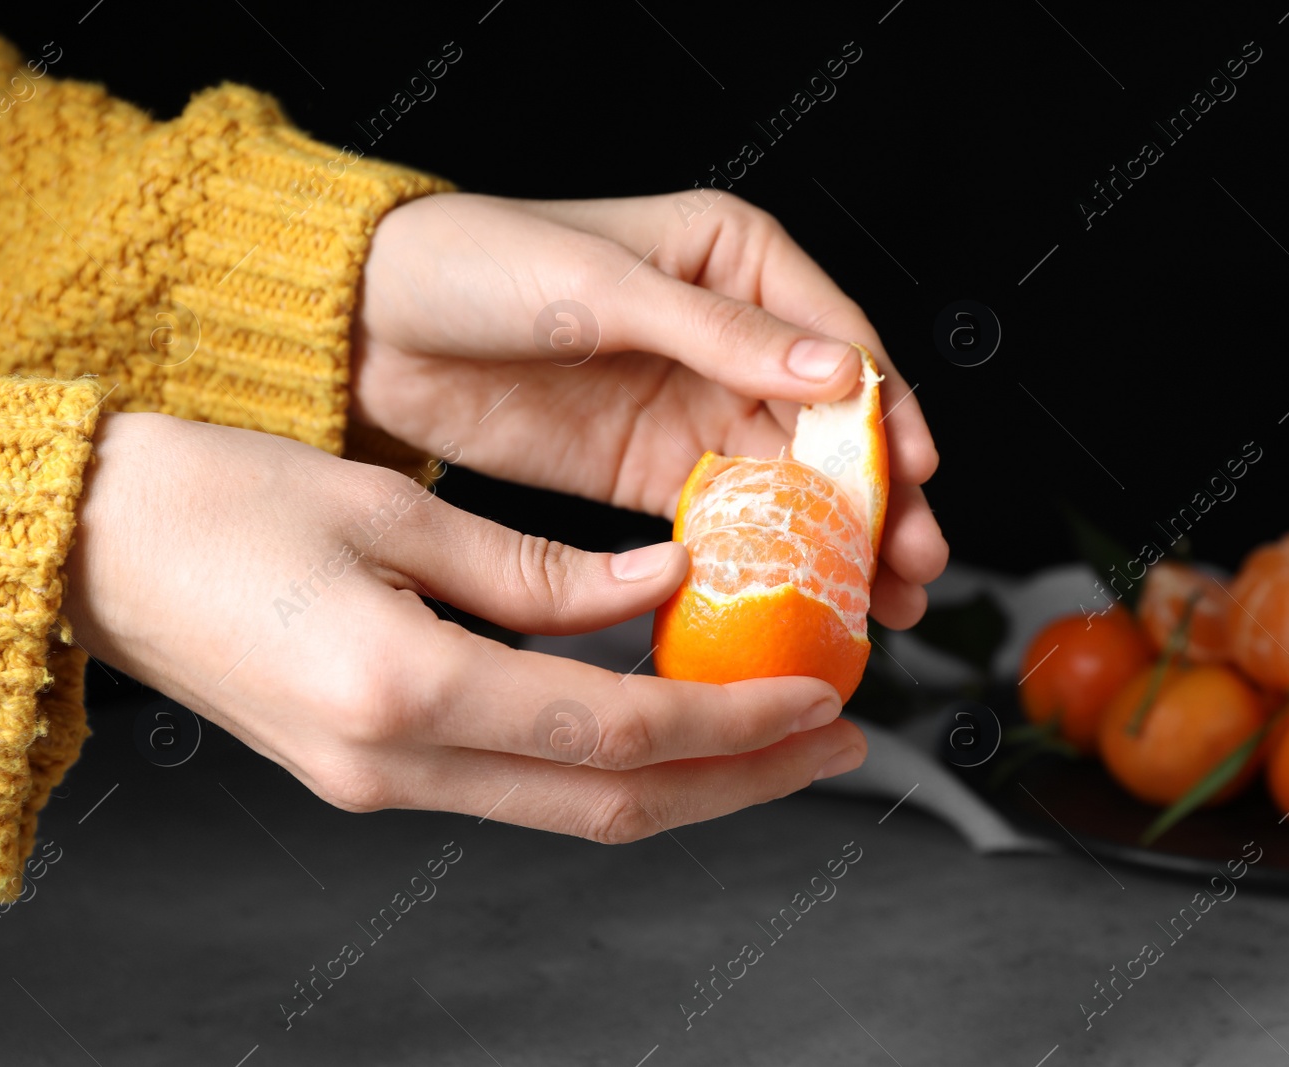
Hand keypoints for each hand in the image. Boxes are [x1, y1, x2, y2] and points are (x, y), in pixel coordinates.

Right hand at [62, 413, 866, 838]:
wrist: (92, 554)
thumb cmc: (218, 503)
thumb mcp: (391, 511)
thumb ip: (540, 570)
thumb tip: (666, 580)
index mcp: (404, 687)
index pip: (617, 730)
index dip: (733, 720)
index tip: (820, 694)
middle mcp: (396, 763)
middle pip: (613, 804)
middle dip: (740, 779)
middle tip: (837, 739)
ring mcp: (380, 785)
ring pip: (573, 810)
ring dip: (687, 781)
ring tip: (775, 737)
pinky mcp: (374, 773)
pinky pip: (522, 786)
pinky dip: (610, 764)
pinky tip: (664, 720)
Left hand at [351, 191, 947, 627]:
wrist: (371, 327)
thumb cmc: (479, 266)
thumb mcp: (602, 285)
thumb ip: (720, 332)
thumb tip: (841, 371)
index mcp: (736, 260)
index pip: (839, 341)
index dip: (887, 411)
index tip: (917, 473)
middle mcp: (730, 335)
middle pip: (829, 424)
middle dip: (877, 495)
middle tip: (911, 562)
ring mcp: (694, 406)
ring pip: (791, 481)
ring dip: (835, 539)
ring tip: (878, 601)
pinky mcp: (651, 469)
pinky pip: (726, 518)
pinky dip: (765, 558)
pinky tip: (796, 597)